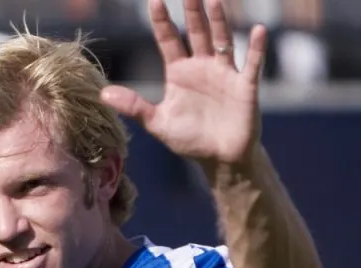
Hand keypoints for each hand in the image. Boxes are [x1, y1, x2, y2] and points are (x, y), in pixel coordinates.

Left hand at [100, 0, 266, 165]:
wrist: (219, 158)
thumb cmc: (190, 139)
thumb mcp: (157, 123)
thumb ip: (134, 106)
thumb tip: (102, 94)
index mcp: (179, 72)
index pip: (168, 40)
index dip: (161, 21)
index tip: (154, 0)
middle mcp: (202, 67)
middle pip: (196, 32)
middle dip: (192, 11)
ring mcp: (224, 74)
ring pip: (222, 41)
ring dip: (219, 21)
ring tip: (215, 0)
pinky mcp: (244, 86)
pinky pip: (251, 64)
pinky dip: (256, 48)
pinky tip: (258, 30)